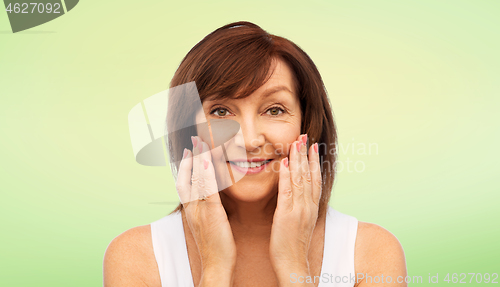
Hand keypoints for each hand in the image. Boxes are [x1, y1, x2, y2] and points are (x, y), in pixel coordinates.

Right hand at [176, 136, 235, 285]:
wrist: (216, 266)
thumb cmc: (216, 246)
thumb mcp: (208, 224)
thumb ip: (208, 208)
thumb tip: (212, 198)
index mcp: (191, 209)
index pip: (185, 181)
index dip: (186, 165)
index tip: (189, 150)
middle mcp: (192, 206)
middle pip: (187, 175)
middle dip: (190, 156)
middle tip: (193, 139)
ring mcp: (200, 209)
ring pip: (197, 178)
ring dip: (198, 158)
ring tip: (200, 141)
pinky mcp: (211, 212)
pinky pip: (208, 188)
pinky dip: (206, 172)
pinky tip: (208, 159)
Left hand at [269, 134, 321, 284]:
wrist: (293, 263)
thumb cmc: (293, 244)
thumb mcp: (301, 221)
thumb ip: (301, 205)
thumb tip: (299, 192)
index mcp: (312, 207)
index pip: (315, 179)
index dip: (314, 161)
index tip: (313, 145)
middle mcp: (308, 206)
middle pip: (309, 175)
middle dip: (306, 154)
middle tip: (304, 136)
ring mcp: (298, 210)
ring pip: (299, 179)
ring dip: (297, 159)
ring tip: (295, 143)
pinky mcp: (286, 215)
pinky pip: (286, 192)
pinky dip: (285, 176)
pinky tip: (283, 163)